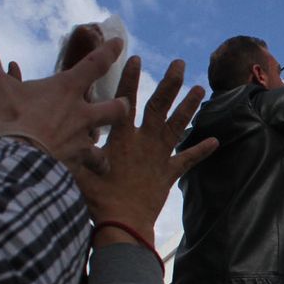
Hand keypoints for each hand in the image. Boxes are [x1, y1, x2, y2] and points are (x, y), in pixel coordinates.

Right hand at [0, 25, 128, 172]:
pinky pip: (86, 171)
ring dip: (102, 149)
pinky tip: (79, 181)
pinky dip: (83, 175)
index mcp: (66, 90)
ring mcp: (81, 143)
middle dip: (120, 106)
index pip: (95, 64)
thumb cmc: (8, 119)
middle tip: (122, 105)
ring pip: (103, 145)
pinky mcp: (75, 167)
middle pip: (116, 109)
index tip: (120, 42)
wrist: (16, 163)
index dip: (108, 51)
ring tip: (100, 156)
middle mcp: (81, 116)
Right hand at [76, 57, 217, 232]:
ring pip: (178, 126)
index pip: (125, 100)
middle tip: (180, 63)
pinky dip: (201, 150)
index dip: (130, 79)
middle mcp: (143, 142)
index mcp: (121, 137)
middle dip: (170, 83)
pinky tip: (216, 140)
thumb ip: (78, 146)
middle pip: (159, 106)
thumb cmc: (96, 198)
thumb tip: (67, 131)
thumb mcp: (80, 167)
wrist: (122, 224)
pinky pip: (187, 160)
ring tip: (200, 88)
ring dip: (189, 106)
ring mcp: (159, 156)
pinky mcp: (168, 174)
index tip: (135, 58)